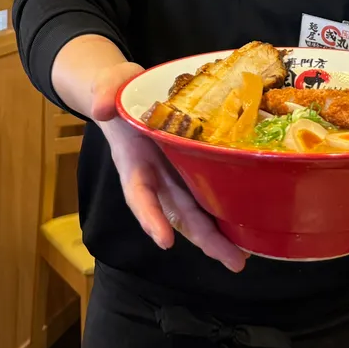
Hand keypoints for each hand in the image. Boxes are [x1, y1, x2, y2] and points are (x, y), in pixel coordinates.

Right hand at [86, 59, 248, 273]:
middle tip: (232, 261)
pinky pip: (209, 191)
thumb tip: (101, 107)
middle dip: (204, 239)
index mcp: (134, 161)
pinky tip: (247, 228)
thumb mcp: (109, 86)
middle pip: (179, 214)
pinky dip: (225, 211)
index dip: (150, 218)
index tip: (164, 241)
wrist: (128, 93)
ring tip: (242, 257)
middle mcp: (156, 176)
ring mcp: (175, 175)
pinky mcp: (193, 167)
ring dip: (218, 235)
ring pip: (196, 211)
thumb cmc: (119, 92)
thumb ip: (103, 93)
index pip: (139, 193)